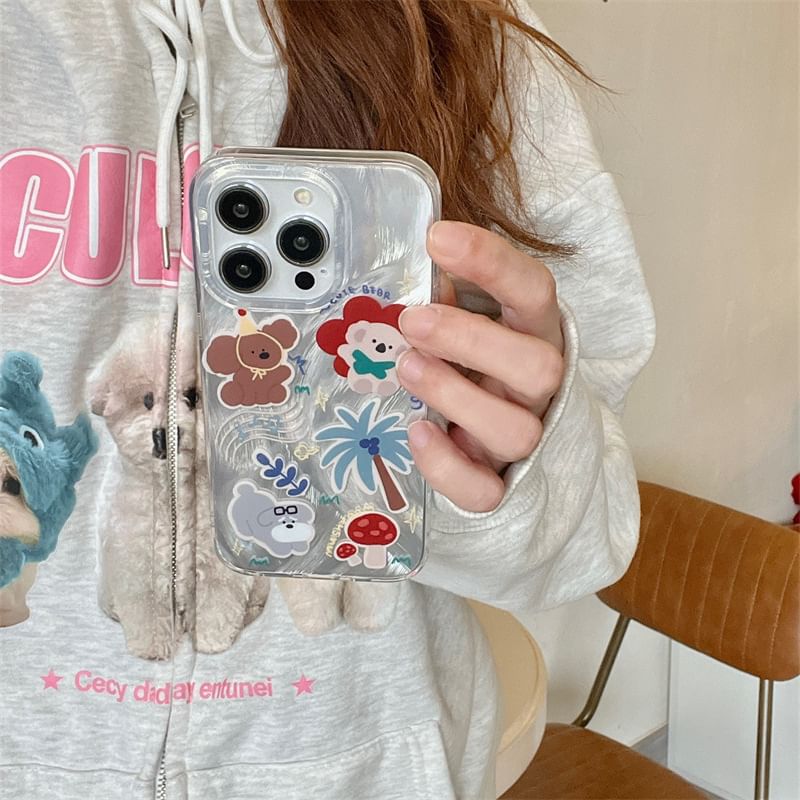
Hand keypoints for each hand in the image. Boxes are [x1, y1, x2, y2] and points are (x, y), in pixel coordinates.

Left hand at [397, 220, 564, 511]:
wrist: (502, 449)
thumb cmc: (476, 368)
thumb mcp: (470, 326)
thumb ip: (450, 299)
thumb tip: (408, 261)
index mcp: (535, 337)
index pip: (534, 292)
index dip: (492, 263)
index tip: (437, 237)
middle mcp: (538, 390)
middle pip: (539, 368)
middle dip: (472, 341)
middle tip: (411, 321)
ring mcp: (524, 440)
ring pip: (515, 430)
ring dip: (454, 395)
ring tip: (406, 368)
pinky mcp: (499, 487)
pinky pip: (484, 491)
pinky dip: (446, 466)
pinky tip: (417, 432)